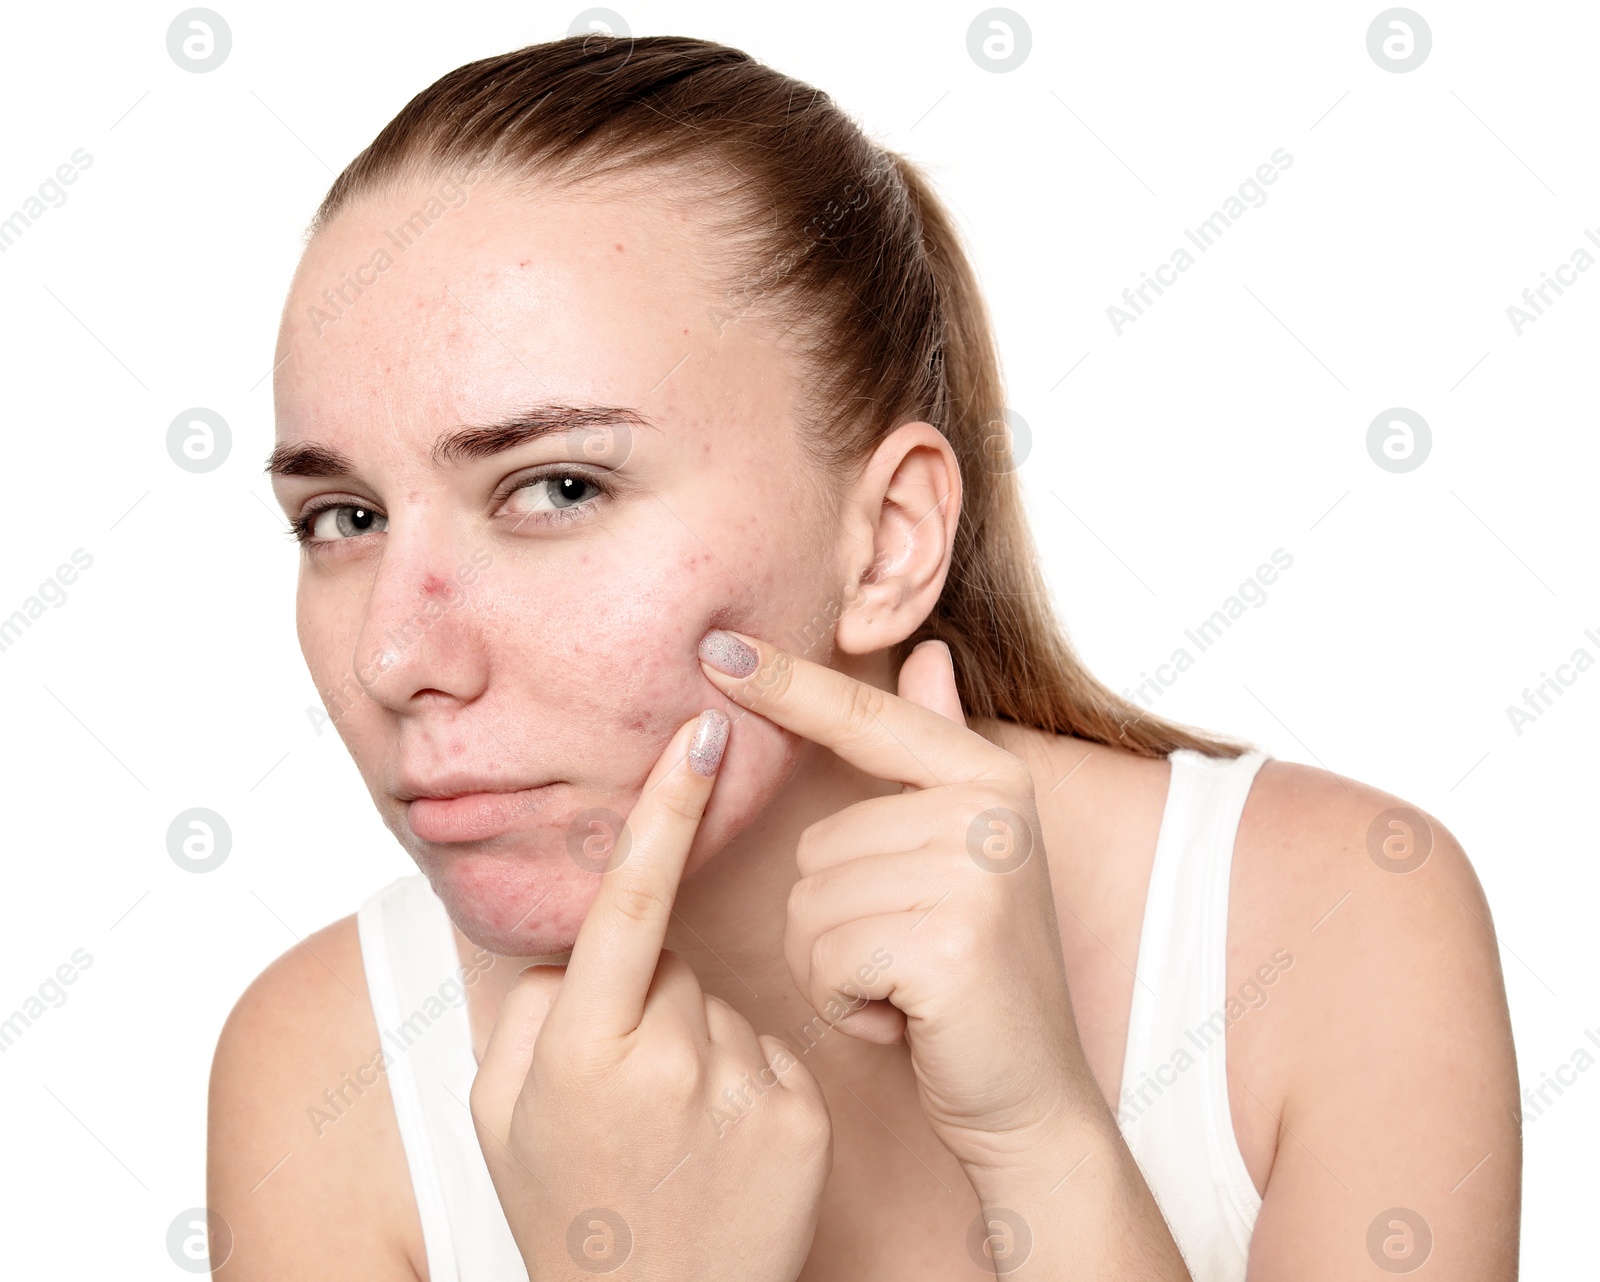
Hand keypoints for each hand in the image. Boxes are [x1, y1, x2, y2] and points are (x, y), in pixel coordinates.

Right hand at [470, 709, 832, 1280]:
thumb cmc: (564, 1212)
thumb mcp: (500, 1113)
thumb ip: (531, 1005)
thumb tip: (587, 937)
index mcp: (581, 1047)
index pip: (630, 900)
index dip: (666, 808)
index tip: (705, 729)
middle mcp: (668, 1059)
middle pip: (670, 958)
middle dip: (651, 993)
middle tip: (628, 1091)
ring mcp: (742, 1087)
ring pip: (721, 1003)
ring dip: (699, 1040)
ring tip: (674, 1133)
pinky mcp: (799, 1114)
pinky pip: (769, 1047)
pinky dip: (747, 1077)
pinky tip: (725, 1146)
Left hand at [698, 631, 1097, 1183]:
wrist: (1030, 1099)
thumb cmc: (976, 981)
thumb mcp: (964, 857)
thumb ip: (936, 751)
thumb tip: (926, 653)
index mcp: (988, 779)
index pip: (865, 719)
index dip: (787, 683)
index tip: (715, 645)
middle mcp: (987, 811)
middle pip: (814, 847)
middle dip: (838, 920)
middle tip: (910, 957)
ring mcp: (972, 873)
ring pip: (809, 907)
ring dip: (839, 967)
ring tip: (909, 986)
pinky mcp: (945, 941)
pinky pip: (823, 958)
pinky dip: (846, 1004)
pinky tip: (907, 1018)